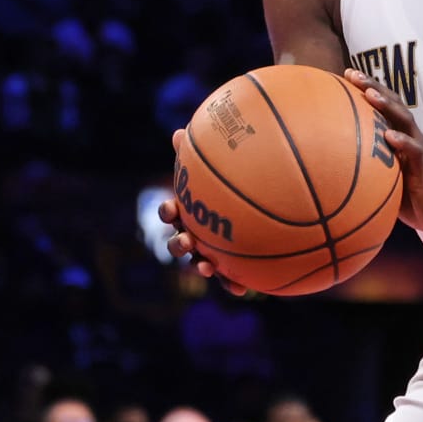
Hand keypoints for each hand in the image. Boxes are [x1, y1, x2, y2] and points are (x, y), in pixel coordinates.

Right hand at [160, 139, 248, 296]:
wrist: (254, 212)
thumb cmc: (228, 187)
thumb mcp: (214, 170)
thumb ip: (197, 155)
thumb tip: (178, 131)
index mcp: (189, 212)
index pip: (171, 211)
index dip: (168, 211)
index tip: (172, 208)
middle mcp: (193, 234)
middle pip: (178, 242)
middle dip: (178, 243)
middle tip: (186, 240)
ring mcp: (208, 252)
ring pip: (198, 263)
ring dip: (200, 266)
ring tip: (207, 267)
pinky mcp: (228, 267)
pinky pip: (228, 278)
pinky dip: (232, 284)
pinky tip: (244, 290)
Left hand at [343, 69, 422, 249]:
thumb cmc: (418, 202)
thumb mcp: (391, 183)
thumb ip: (372, 170)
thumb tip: (336, 171)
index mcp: (404, 141)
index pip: (386, 108)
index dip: (370, 89)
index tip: (348, 74)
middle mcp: (413, 141)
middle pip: (394, 106)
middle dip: (374, 87)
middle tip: (353, 74)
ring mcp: (421, 153)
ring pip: (405, 122)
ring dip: (387, 106)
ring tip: (370, 95)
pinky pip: (415, 153)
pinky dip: (402, 142)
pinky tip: (389, 136)